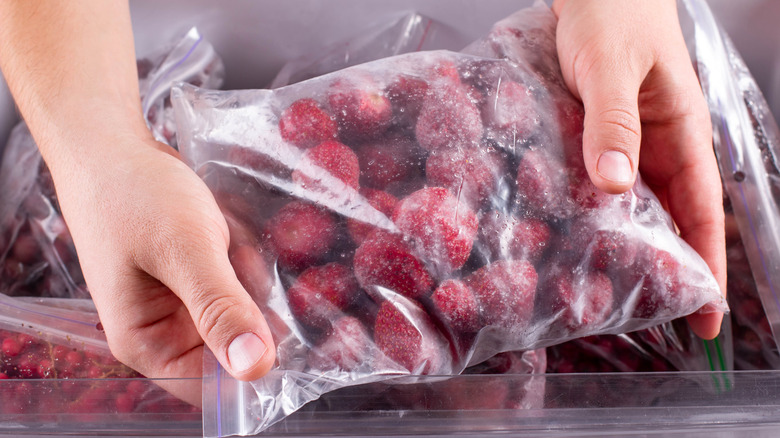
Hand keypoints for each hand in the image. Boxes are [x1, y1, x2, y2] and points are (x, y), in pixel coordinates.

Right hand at [0, 1, 275, 404]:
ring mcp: (180, 305)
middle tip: (249, 263)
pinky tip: (234, 236)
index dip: (256, 365)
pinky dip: (245, 264)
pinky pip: (237, 286)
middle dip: (256, 311)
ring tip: (235, 242)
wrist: (112, 146)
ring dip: (252, 282)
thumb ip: (220, 309)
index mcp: (147, 344)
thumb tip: (255, 368)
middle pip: (235, 349)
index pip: (214, 389)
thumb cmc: (137, 197)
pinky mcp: (195, 280)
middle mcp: (163, 334)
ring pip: (242, 314)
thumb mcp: (185, 250)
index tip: (294, 331)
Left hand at [553, 0, 725, 338]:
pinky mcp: (592, 131)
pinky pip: (595, 178)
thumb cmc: (612, 9)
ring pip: (629, 203)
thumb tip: (614, 186)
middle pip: (667, 217)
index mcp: (680, 132)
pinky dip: (587, 208)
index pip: (701, 211)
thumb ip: (613, 122)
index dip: (706, 264)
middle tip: (644, 316)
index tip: (707, 317)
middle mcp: (654, 143)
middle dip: (662, 266)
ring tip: (601, 287)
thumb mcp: (611, 66)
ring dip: (621, 242)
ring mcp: (623, 139)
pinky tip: (566, 230)